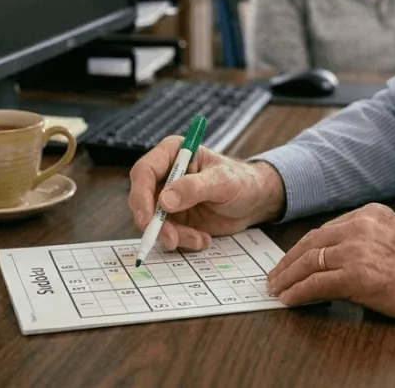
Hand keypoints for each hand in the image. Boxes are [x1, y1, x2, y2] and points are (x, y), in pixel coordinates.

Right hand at [127, 135, 285, 251]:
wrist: (254, 201)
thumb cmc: (241, 181)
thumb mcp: (222, 181)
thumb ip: (194, 188)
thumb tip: (164, 201)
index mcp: (173, 153)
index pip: (144, 172)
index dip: (140, 195)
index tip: (147, 219)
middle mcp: (165, 175)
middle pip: (142, 200)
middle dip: (155, 223)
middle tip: (171, 239)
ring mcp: (168, 198)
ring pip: (153, 222)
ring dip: (174, 236)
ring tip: (199, 239)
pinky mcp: (174, 218)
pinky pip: (167, 234)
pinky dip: (183, 241)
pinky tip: (203, 239)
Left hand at [266, 203, 394, 337]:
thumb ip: (369, 239)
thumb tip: (338, 258)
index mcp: (371, 213)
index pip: (326, 229)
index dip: (304, 247)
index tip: (291, 259)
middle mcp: (362, 225)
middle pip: (312, 242)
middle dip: (289, 261)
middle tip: (275, 276)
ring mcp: (358, 249)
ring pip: (310, 261)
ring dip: (289, 278)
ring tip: (277, 289)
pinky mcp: (357, 275)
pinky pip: (317, 284)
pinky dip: (299, 292)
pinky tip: (290, 299)